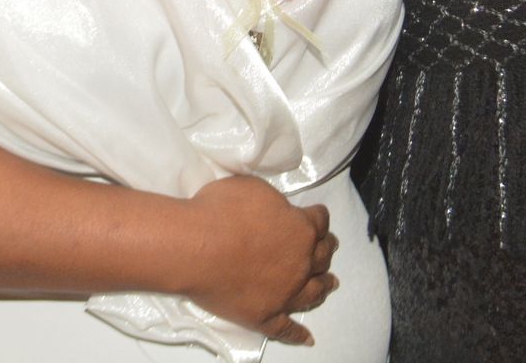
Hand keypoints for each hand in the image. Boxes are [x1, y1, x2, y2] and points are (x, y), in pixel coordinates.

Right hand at [180, 175, 339, 345]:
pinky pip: (286, 329)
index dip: (318, 218)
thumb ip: (275, 203)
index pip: (319, 221)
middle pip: (322, 256)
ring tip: (330, 285)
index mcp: (301, 229)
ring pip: (313, 292)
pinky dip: (298, 334)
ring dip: (323, 287)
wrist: (196, 247)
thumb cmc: (221, 211)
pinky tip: (307, 337)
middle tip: (329, 248)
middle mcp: (300, 263)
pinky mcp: (265, 316)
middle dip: (326, 250)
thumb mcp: (255, 188)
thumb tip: (279, 211)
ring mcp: (285, 294)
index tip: (317, 217)